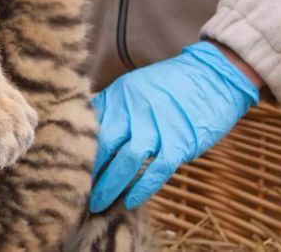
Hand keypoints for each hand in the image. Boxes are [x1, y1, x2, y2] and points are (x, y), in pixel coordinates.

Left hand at [90, 41, 258, 211]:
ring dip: (110, 185)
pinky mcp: (180, 143)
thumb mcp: (135, 85)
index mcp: (119, 94)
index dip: (77, 147)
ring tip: (98, 203)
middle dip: (89, 170)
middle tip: (76, 188)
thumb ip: (113, 106)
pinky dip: (142, 188)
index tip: (67, 165)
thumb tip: (88, 129)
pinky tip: (129, 201)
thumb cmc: (171, 83)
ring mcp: (157, 126)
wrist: (213, 76)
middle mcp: (134, 109)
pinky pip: (157, 171)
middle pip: (103, 144)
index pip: (90, 124)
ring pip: (126, 161)